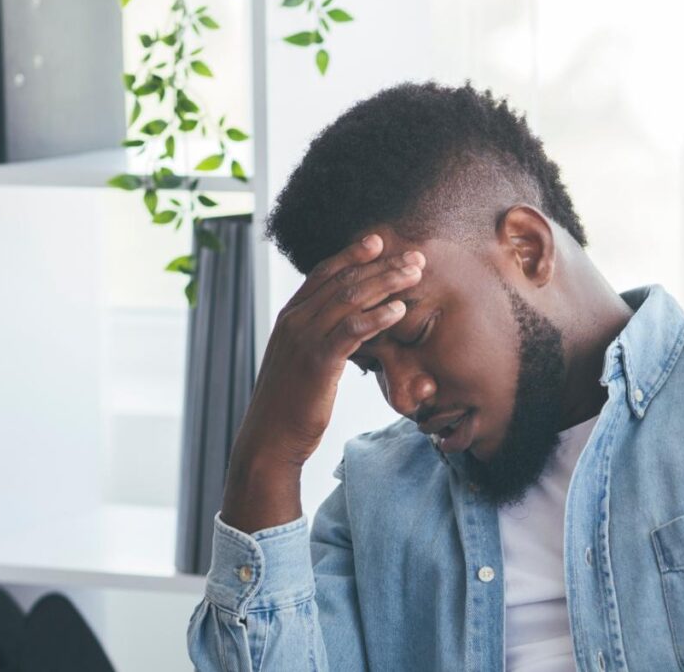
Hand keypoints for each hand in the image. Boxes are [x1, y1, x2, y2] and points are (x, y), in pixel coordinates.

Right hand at [220, 234, 424, 530]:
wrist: (269, 440)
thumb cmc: (290, 406)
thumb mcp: (302, 363)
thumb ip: (319, 340)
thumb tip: (346, 332)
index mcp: (290, 317)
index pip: (323, 274)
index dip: (352, 255)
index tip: (379, 242)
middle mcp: (294, 321)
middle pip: (342, 280)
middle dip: (381, 265)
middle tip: (413, 257)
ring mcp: (303, 339)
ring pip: (349, 299)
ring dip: (385, 283)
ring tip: (414, 274)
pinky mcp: (317, 361)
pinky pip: (351, 331)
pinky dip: (377, 317)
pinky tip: (399, 310)